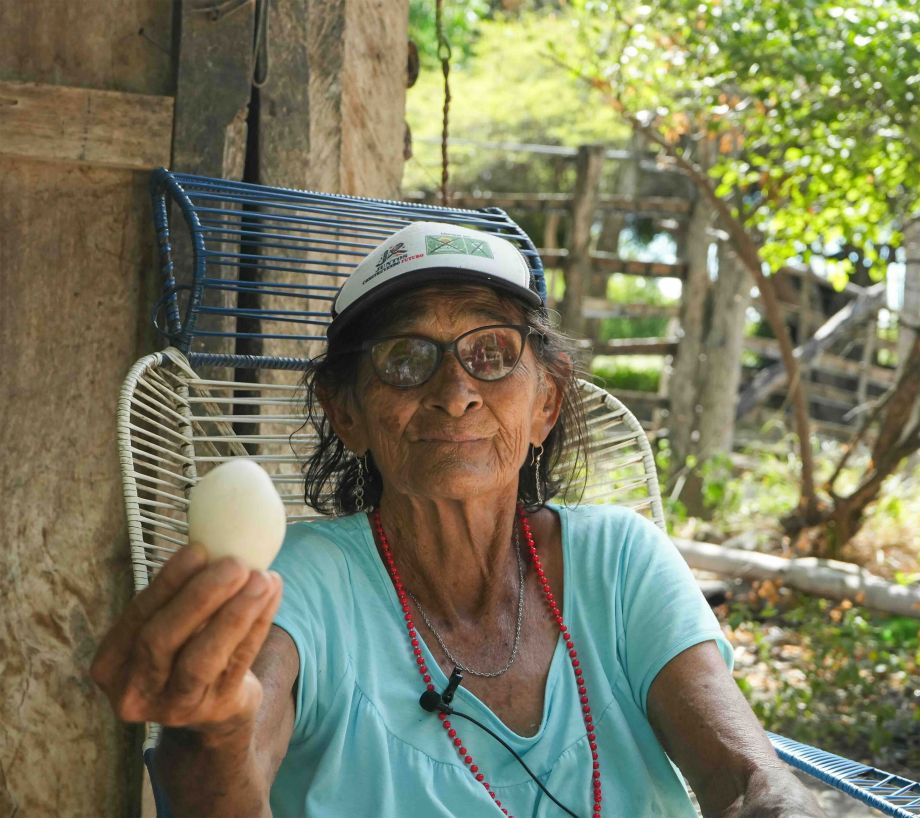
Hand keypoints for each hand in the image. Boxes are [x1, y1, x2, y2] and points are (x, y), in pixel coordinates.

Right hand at [91, 545, 282, 740]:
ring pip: (201, 659)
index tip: (198, 549)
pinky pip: (238, 663)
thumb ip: (177, 594)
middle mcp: (134, 691)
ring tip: (262, 578)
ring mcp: (173, 708)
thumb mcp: (166, 628)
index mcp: (111, 663)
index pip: (136, 616)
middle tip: (235, 563)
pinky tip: (272, 593)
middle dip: (201, 597)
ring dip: (235, 613)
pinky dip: (258, 625)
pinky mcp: (213, 711)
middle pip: (161, 641)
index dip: (168, 582)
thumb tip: (213, 540)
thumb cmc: (185, 650)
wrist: (212, 709)